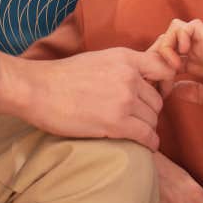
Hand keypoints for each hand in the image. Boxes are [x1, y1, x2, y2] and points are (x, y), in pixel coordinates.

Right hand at [0, 49, 173, 149]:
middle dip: (150, 111)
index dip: (164, 84)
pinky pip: (146, 135)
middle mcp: (130, 77)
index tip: (157, 93)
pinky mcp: (116, 123)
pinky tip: (147, 145)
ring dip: (147, 127)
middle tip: (139, 118)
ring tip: (137, 132)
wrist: (38, 89)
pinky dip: (150, 142)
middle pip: (157, 100)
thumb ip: (122, 67)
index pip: (163, 68)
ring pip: (152, 119)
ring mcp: (124, 99)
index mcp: (125, 58)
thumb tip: (140, 78)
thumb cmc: (63, 76)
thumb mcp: (99, 59)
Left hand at [151, 19, 202, 117]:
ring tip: (173, 66)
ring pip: (176, 27)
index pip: (171, 57)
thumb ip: (195, 92)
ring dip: (167, 44)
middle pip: (169, 39)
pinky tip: (182, 58)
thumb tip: (175, 89)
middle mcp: (202, 53)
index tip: (159, 89)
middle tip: (160, 76)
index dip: (160, 69)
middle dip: (157, 55)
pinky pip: (190, 26)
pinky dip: (180, 37)